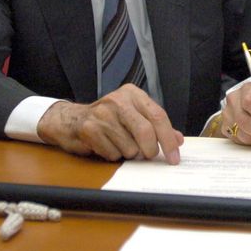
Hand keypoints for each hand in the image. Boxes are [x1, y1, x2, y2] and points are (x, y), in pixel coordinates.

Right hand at [36, 85, 183, 163]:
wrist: (71, 120)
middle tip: (148, 156)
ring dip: (129, 153)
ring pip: (130, 146)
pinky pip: (112, 153)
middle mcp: (118, 100)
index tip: (174, 157)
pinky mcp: (89, 129)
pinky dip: (114, 156)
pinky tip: (107, 146)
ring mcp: (102, 113)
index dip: (169, 139)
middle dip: (150, 150)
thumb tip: (178, 139)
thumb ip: (156, 126)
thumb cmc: (108, 119)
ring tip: (120, 144)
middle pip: (145, 131)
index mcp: (132, 94)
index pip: (158, 116)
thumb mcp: (134, 116)